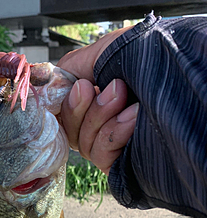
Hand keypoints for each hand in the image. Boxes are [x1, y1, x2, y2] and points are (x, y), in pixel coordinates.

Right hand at [57, 27, 138, 174]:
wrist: (174, 73)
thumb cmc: (146, 59)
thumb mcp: (100, 54)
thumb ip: (67, 70)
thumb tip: (43, 83)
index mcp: (90, 101)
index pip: (58, 114)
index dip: (60, 105)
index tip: (77, 88)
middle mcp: (97, 124)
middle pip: (67, 130)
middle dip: (83, 108)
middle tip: (111, 88)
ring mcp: (108, 144)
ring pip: (82, 143)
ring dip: (102, 117)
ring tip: (124, 96)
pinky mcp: (118, 163)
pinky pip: (100, 154)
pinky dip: (114, 133)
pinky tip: (133, 117)